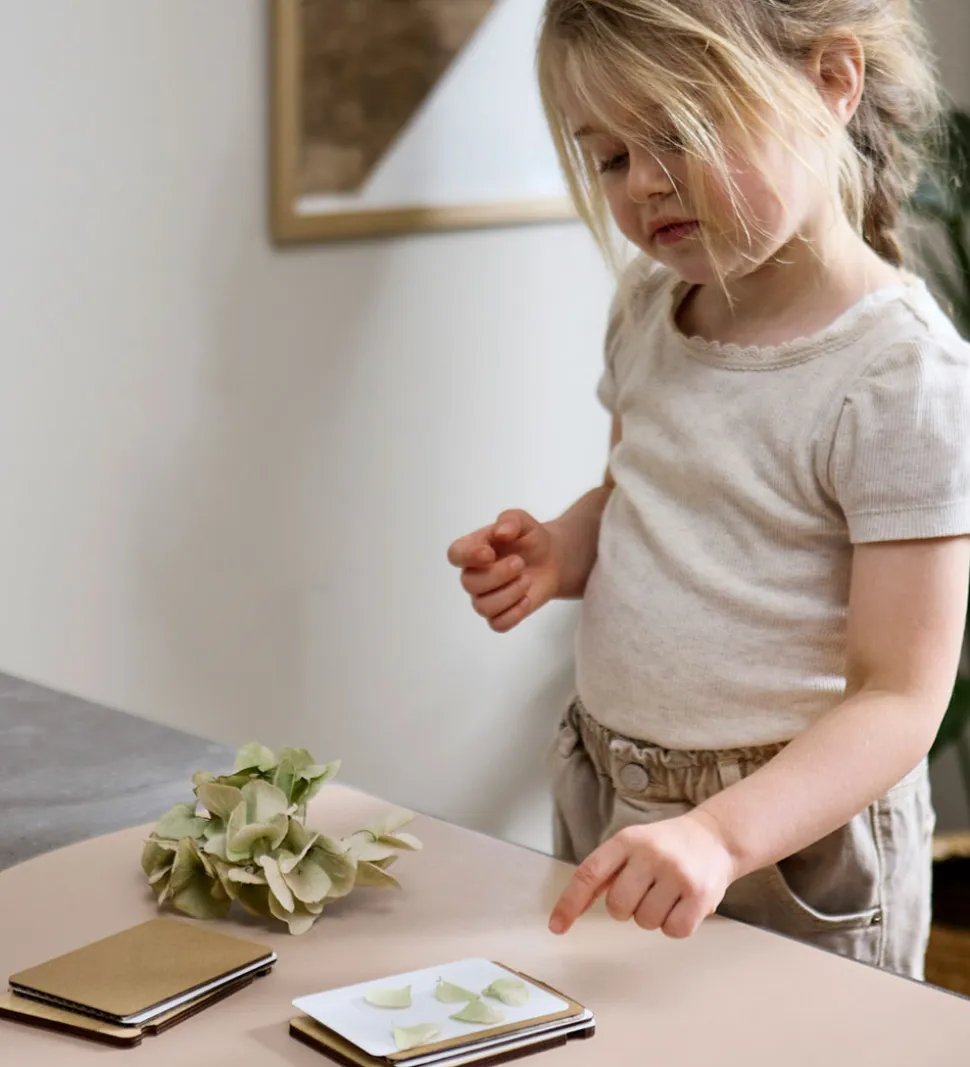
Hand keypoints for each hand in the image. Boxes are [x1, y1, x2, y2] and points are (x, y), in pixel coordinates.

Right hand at [447, 509, 559, 631]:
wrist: (551, 558)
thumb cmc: (529, 539)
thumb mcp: (523, 521)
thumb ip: (511, 521)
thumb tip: (501, 532)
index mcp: (473, 549)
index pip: (455, 555)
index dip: (468, 557)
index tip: (490, 553)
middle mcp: (473, 575)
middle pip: (470, 584)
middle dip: (498, 575)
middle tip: (520, 563)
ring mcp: (485, 597)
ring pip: (483, 607)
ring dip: (509, 594)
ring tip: (527, 579)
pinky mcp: (500, 614)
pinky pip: (497, 624)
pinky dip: (514, 614)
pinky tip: (527, 599)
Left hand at [548, 811, 736, 938]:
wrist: (716, 837)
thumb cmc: (667, 846)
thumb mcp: (633, 845)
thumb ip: (606, 872)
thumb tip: (570, 908)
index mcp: (627, 840)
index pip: (589, 873)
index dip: (570, 902)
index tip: (556, 927)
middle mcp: (650, 854)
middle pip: (618, 907)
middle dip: (626, 909)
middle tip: (645, 892)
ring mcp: (676, 873)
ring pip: (645, 922)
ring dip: (653, 916)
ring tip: (668, 893)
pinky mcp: (700, 894)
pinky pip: (673, 931)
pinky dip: (675, 926)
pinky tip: (683, 905)